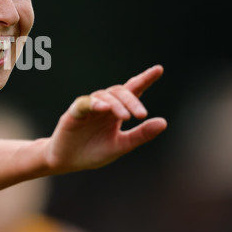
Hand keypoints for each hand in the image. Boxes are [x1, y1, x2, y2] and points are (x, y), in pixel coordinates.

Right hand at [46, 65, 166, 172]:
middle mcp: (103, 106)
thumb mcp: (121, 145)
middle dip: (132, 100)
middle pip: (119, 92)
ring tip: (125, 117)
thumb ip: (141, 135)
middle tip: (141, 115)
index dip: (144, 79)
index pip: (132, 91)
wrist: (68, 162)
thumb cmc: (93, 152)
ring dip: (116, 104)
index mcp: (116, 112)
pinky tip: (104, 108)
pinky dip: (94, 103)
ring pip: (104, 96)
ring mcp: (88, 108)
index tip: (158, 69)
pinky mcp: (73, 114)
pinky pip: (84, 103)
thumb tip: (164, 122)